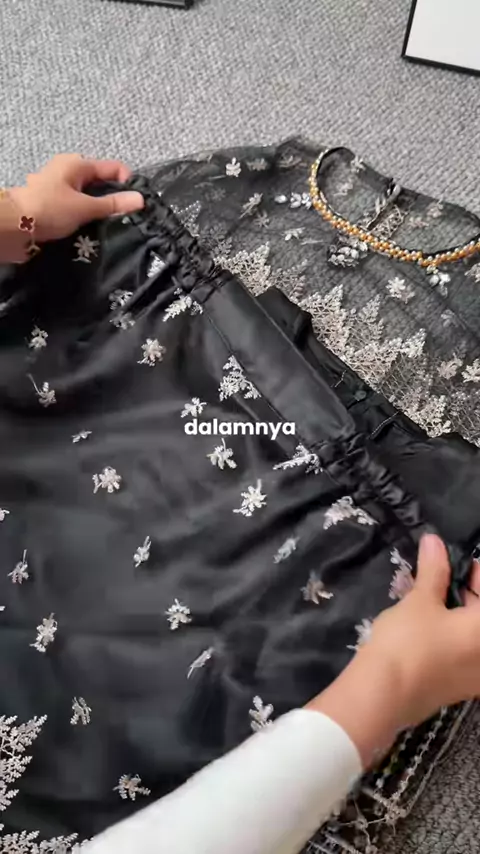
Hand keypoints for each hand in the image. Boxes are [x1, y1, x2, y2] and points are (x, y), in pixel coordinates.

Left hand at [8, 154, 144, 243]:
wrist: (14, 227)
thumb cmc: (49, 210)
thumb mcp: (85, 207)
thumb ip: (114, 205)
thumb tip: (141, 199)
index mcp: (77, 164)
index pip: (113, 167)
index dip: (128, 183)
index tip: (136, 204)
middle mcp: (69, 171)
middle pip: (101, 183)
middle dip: (115, 199)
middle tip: (127, 218)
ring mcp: (60, 187)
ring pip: (89, 196)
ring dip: (100, 210)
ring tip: (113, 226)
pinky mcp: (54, 203)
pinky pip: (78, 206)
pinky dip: (87, 216)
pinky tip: (93, 229)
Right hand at [307, 535, 479, 766]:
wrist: (382, 696)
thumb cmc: (408, 642)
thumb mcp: (420, 601)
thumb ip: (433, 571)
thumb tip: (434, 541)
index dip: (473, 573)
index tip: (449, 562)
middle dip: (464, 594)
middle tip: (437, 580)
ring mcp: (475, 677)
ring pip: (472, 638)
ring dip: (457, 617)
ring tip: (429, 602)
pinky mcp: (458, 689)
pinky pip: (463, 655)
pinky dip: (452, 638)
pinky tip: (425, 629)